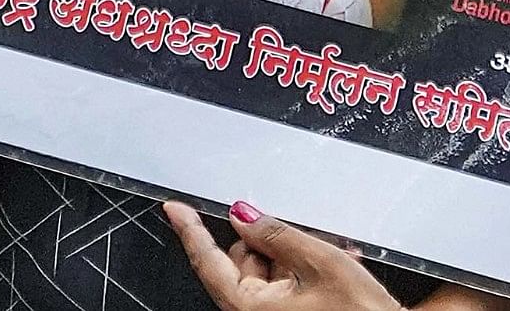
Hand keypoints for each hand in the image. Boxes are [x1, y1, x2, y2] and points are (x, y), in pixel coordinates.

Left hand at [164, 200, 402, 310]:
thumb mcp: (320, 262)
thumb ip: (277, 235)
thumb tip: (243, 214)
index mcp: (249, 308)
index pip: (208, 261)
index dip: (190, 230)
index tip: (174, 208)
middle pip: (241, 263)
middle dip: (267, 240)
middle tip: (302, 232)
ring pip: (266, 273)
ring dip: (292, 255)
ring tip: (332, 255)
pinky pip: (284, 286)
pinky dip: (303, 271)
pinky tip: (335, 267)